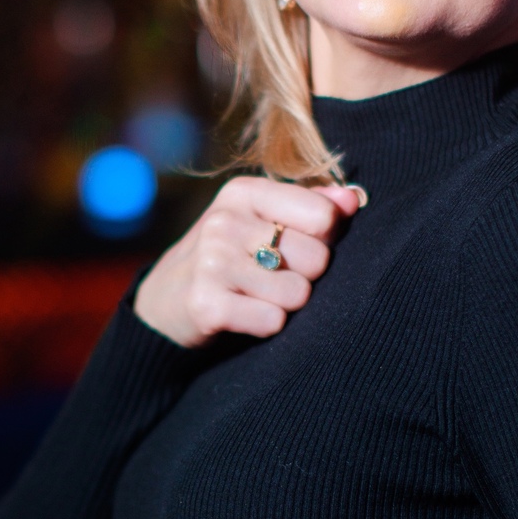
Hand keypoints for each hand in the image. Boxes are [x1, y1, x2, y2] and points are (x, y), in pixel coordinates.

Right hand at [134, 176, 362, 347]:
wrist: (163, 303)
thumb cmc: (227, 257)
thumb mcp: (260, 220)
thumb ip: (311, 206)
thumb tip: (354, 199)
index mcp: (243, 193)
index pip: (323, 216)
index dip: (324, 239)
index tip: (298, 246)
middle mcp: (225, 222)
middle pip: (317, 258)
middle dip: (304, 276)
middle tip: (271, 278)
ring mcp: (213, 262)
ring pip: (299, 294)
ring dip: (285, 305)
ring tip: (255, 296)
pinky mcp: (207, 304)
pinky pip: (274, 322)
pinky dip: (266, 326)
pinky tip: (242, 315)